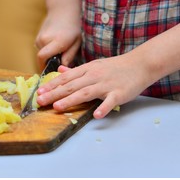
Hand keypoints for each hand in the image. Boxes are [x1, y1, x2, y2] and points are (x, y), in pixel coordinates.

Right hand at [35, 7, 80, 68]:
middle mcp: (45, 39)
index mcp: (57, 41)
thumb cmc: (73, 28)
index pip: (43, 57)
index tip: (50, 72)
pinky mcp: (37, 37)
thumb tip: (63, 67)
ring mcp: (39, 38)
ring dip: (49, 55)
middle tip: (59, 61)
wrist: (63, 11)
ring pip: (41, 54)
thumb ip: (69, 56)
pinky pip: (40, 49)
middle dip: (49, 62)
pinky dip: (46, 50)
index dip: (44, 67)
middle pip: (42, 58)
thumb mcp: (76, 42)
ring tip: (59, 49)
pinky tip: (54, 44)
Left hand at [36, 54, 152, 118]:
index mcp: (88, 69)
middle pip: (72, 85)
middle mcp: (95, 76)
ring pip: (86, 92)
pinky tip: (95, 115)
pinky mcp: (119, 93)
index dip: (52, 85)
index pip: (67, 78)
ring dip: (71, 100)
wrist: (140, 64)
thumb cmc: (117, 66)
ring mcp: (107, 85)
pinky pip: (110, 101)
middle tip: (40, 101)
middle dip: (54, 94)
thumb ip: (77, 70)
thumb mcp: (95, 65)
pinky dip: (103, 108)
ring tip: (58, 107)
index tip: (39, 92)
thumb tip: (60, 70)